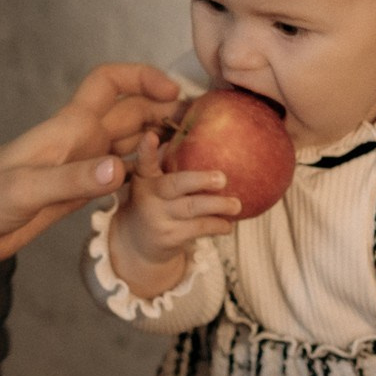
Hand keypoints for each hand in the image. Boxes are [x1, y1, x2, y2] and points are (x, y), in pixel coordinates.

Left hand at [0, 62, 183, 271]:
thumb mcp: (24, 191)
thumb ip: (72, 181)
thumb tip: (119, 169)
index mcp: (67, 128)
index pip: (109, 83)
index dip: (142, 77)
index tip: (174, 94)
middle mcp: (79, 140)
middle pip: (132, 113)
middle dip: (166, 113)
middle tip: (206, 130)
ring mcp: (81, 165)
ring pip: (131, 144)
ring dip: (161, 145)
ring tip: (197, 156)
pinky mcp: (78, 191)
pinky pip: (122, 175)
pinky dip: (145, 175)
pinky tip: (167, 185)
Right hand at [103, 129, 236, 298]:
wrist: (138, 243)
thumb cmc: (155, 204)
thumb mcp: (154, 183)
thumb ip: (168, 163)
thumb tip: (194, 132)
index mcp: (145, 179)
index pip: (144, 162)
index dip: (146, 149)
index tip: (151, 136)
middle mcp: (148, 197)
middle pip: (175, 186)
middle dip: (200, 180)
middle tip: (222, 178)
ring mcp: (159, 219)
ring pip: (192, 209)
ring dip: (218, 206)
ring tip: (236, 205)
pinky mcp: (170, 237)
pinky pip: (199, 229)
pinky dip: (217, 225)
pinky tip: (228, 224)